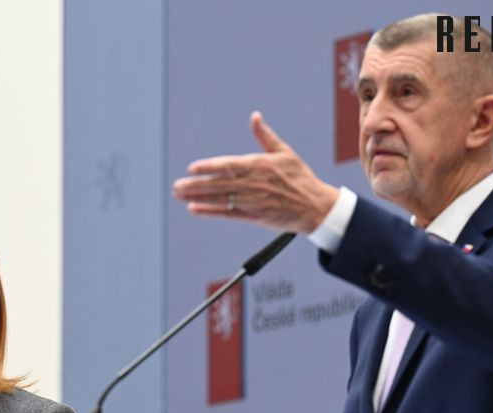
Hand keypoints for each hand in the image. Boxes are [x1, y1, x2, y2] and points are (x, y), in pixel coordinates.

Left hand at [172, 111, 338, 233]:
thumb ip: (265, 136)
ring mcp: (253, 202)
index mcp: (260, 166)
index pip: (229, 166)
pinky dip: (210, 212)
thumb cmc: (300, 178)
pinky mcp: (255, 217)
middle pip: (219, 184)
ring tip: (180, 195)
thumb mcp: (284, 152)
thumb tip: (254, 116)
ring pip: (220, 199)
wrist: (316, 207)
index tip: (192, 168)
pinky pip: (228, 214)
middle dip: (196, 185)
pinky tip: (194, 208)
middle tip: (176, 186)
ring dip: (198, 197)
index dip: (209, 167)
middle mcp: (254, 184)